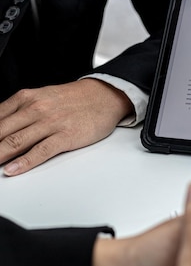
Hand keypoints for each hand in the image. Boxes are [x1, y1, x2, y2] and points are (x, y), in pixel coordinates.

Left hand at [0, 79, 132, 175]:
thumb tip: (1, 129)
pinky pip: (40, 151)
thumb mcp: (41, 97)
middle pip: (1, 132)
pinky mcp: (65, 136)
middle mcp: (35, 109)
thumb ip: (19, 112)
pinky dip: (23, 162)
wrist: (105, 96)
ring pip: (16, 141)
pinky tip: (12, 170)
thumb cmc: (74, 100)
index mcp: (26, 98)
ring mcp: (50, 123)